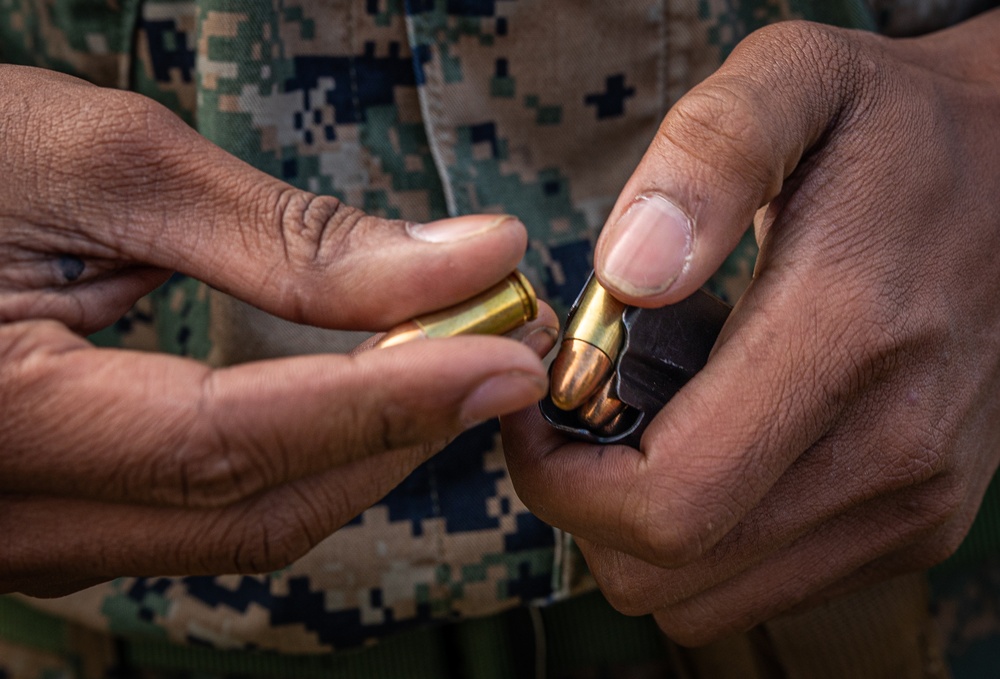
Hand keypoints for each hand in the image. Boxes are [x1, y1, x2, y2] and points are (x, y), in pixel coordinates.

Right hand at [0, 65, 556, 596]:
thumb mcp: (100, 166)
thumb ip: (284, 238)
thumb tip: (461, 261)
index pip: (228, 441)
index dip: (383, 402)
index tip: (504, 358)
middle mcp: (4, 513)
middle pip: (251, 505)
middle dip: (397, 431)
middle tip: (499, 346)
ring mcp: (28, 532)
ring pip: (239, 524)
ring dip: (362, 448)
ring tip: (453, 362)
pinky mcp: (59, 514)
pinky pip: (208, 512)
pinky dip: (304, 455)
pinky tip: (363, 393)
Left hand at [502, 10, 999, 643]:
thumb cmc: (893, 130)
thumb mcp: (796, 82)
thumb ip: (707, 157)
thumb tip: (631, 272)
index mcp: (846, 337)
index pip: (665, 502)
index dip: (560, 479)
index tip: (535, 411)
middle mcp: (893, 450)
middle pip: (668, 572)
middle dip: (586, 503)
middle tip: (579, 414)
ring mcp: (912, 502)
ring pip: (706, 597)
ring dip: (640, 526)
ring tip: (644, 426)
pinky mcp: (916, 523)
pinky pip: (762, 586)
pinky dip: (706, 538)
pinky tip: (711, 445)